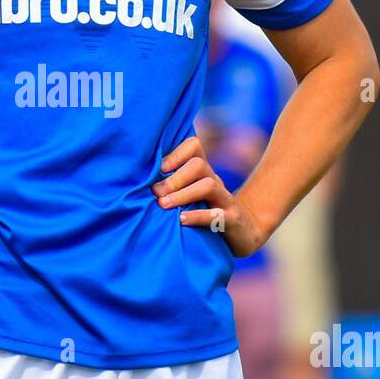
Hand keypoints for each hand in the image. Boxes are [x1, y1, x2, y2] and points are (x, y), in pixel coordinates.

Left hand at [152, 136, 267, 257]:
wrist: (243, 232)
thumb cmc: (205, 211)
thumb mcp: (190, 194)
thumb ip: (171, 184)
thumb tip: (136, 179)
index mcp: (203, 171)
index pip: (194, 146)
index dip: (175, 153)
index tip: (158, 169)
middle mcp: (215, 180)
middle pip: (198, 165)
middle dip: (174, 178)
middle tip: (156, 193)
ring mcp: (225, 199)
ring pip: (207, 186)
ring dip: (182, 195)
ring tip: (163, 205)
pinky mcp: (232, 219)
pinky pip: (216, 215)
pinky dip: (197, 216)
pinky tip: (181, 220)